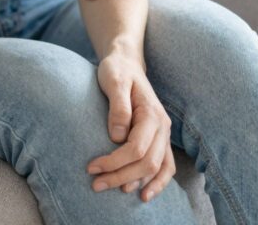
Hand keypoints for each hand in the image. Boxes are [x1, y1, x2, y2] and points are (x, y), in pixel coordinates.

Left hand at [87, 49, 175, 202]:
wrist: (127, 63)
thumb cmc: (117, 70)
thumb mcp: (114, 81)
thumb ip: (118, 107)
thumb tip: (117, 137)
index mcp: (152, 114)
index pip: (136, 149)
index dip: (114, 162)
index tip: (91, 167)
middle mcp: (163, 127)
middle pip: (147, 163)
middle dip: (121, 176)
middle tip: (96, 184)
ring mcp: (164, 134)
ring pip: (158, 168)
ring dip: (138, 183)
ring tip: (116, 191)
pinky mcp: (159, 139)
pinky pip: (165, 166)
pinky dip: (157, 182)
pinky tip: (143, 194)